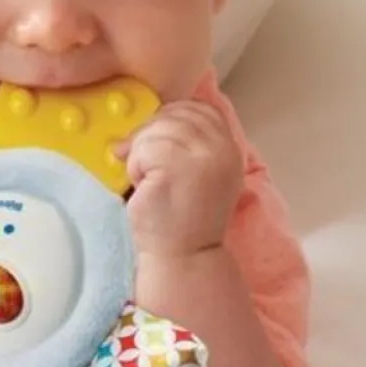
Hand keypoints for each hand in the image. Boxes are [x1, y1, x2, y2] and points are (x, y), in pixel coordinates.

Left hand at [120, 97, 243, 258]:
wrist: (184, 258)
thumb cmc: (183, 220)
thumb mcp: (199, 174)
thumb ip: (188, 144)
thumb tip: (149, 119)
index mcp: (230, 148)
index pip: (200, 109)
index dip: (172, 117)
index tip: (157, 141)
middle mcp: (222, 149)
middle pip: (175, 114)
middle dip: (150, 135)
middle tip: (143, 166)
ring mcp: (202, 158)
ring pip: (156, 129)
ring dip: (141, 154)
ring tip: (147, 181)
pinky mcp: (176, 169)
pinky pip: (144, 148)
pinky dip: (134, 166)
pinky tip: (142, 187)